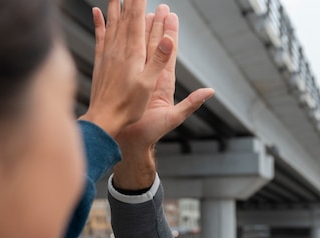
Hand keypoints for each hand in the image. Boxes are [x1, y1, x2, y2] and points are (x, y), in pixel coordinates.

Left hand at [79, 0, 173, 136]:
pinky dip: (99, 22)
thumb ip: (159, 61)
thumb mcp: (148, 85)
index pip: (138, 20)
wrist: (103, 119)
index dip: (140, 1)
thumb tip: (169, 40)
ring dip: (115, 5)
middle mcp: (119, 50)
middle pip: (125, 17)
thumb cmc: (128, 106)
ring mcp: (108, 54)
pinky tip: (97, 12)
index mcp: (133, 54)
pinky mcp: (101, 62)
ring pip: (112, 23)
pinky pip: (100, 36)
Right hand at [112, 8, 214, 189]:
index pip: (168, 52)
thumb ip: (191, 104)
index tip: (171, 16)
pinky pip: (117, 55)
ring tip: (139, 11)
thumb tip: (210, 91)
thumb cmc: (150, 134)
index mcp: (163, 82)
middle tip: (160, 6)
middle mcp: (150, 77)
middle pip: (155, 45)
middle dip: (157, 25)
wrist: (129, 142)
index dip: (170, 34)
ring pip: (137, 47)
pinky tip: (109, 26)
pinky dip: (113, 40)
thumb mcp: (173, 118)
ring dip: (139, 29)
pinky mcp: (122, 80)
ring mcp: (136, 77)